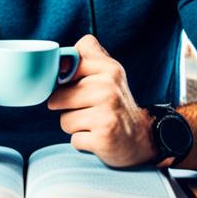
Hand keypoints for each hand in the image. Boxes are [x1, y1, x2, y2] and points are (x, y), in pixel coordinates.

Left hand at [47, 34, 160, 167]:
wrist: (139, 137)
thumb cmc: (113, 103)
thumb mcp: (106, 73)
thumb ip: (84, 56)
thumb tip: (56, 56)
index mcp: (108, 68)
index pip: (67, 61)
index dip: (63, 76)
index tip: (75, 83)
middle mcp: (109, 88)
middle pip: (58, 97)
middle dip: (67, 107)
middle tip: (89, 108)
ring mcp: (107, 113)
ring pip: (64, 120)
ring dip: (75, 126)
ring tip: (94, 123)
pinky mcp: (104, 137)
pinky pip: (74, 139)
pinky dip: (83, 142)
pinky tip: (98, 136)